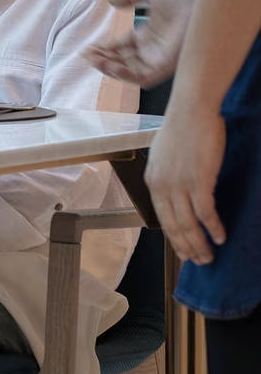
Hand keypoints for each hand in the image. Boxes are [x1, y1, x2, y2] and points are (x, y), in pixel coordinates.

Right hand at [84, 0, 193, 87]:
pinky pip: (143, 77)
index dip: (105, 48)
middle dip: (103, 59)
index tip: (88, 47)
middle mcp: (153, 49)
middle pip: (123, 61)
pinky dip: (127, 75)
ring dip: (111, 69)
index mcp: (149, 35)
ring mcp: (159, 58)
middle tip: (86, 55)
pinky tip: (112, 66)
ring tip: (94, 61)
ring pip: (130, 72)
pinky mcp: (166, 65)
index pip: (122, 47)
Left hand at [147, 105, 226, 263]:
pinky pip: (205, 212)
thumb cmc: (181, 129)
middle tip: (199, 262)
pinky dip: (213, 228)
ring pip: (189, 223)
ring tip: (210, 256)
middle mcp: (163, 186)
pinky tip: (221, 238)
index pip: (162, 217)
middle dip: (187, 247)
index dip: (173, 238)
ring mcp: (180, 184)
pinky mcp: (198, 180)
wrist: (191, 111)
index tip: (182, 251)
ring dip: (200, 244)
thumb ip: (168, 176)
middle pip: (174, 226)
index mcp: (153, 180)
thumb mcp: (164, 156)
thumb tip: (176, 192)